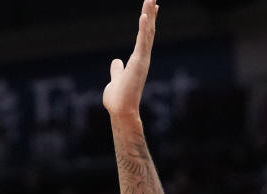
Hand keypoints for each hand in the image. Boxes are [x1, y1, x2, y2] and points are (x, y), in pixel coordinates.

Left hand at [103, 0, 156, 119]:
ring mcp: (142, 60)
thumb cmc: (118, 99)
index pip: (144, 37)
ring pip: (147, 33)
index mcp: (138, 60)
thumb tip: (115, 62)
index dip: (147, 22)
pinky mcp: (139, 63)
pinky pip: (142, 42)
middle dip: (150, 13)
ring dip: (149, 15)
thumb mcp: (116, 79)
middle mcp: (143, 58)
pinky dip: (144, 28)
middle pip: (148, 31)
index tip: (151, 9)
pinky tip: (145, 15)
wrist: (120, 111)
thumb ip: (117, 70)